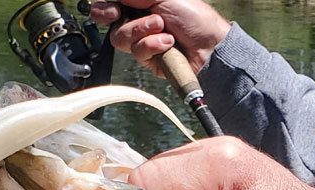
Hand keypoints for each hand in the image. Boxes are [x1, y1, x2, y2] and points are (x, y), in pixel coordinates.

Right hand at [90, 0, 231, 74]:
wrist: (209, 46)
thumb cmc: (194, 18)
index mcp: (143, 6)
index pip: (113, 6)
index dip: (105, 8)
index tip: (111, 10)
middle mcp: (140, 24)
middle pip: (112, 24)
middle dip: (116, 18)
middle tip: (119, 15)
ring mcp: (143, 42)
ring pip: (122, 39)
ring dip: (142, 31)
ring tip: (163, 28)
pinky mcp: (147, 59)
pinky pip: (138, 52)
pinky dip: (153, 45)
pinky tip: (167, 43)